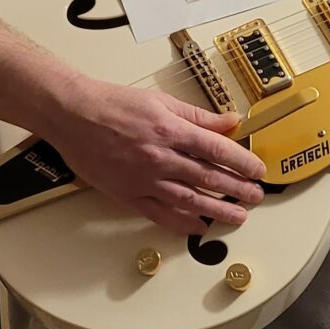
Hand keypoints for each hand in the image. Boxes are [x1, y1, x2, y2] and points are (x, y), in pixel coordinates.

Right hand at [41, 77, 265, 235]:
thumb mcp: (161, 100)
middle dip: (237, 190)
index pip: (217, 149)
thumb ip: (198, 115)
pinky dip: (182, 224)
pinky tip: (199, 228)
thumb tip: (230, 121)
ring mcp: (143, 179)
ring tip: (238, 217)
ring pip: (189, 200)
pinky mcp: (127, 195)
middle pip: (208, 178)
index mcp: (170, 130)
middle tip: (256, 197)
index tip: (258, 170)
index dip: (242, 162)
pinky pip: (160, 215)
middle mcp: (160, 157)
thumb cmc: (113, 104)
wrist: (72, 115)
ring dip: (217, 211)